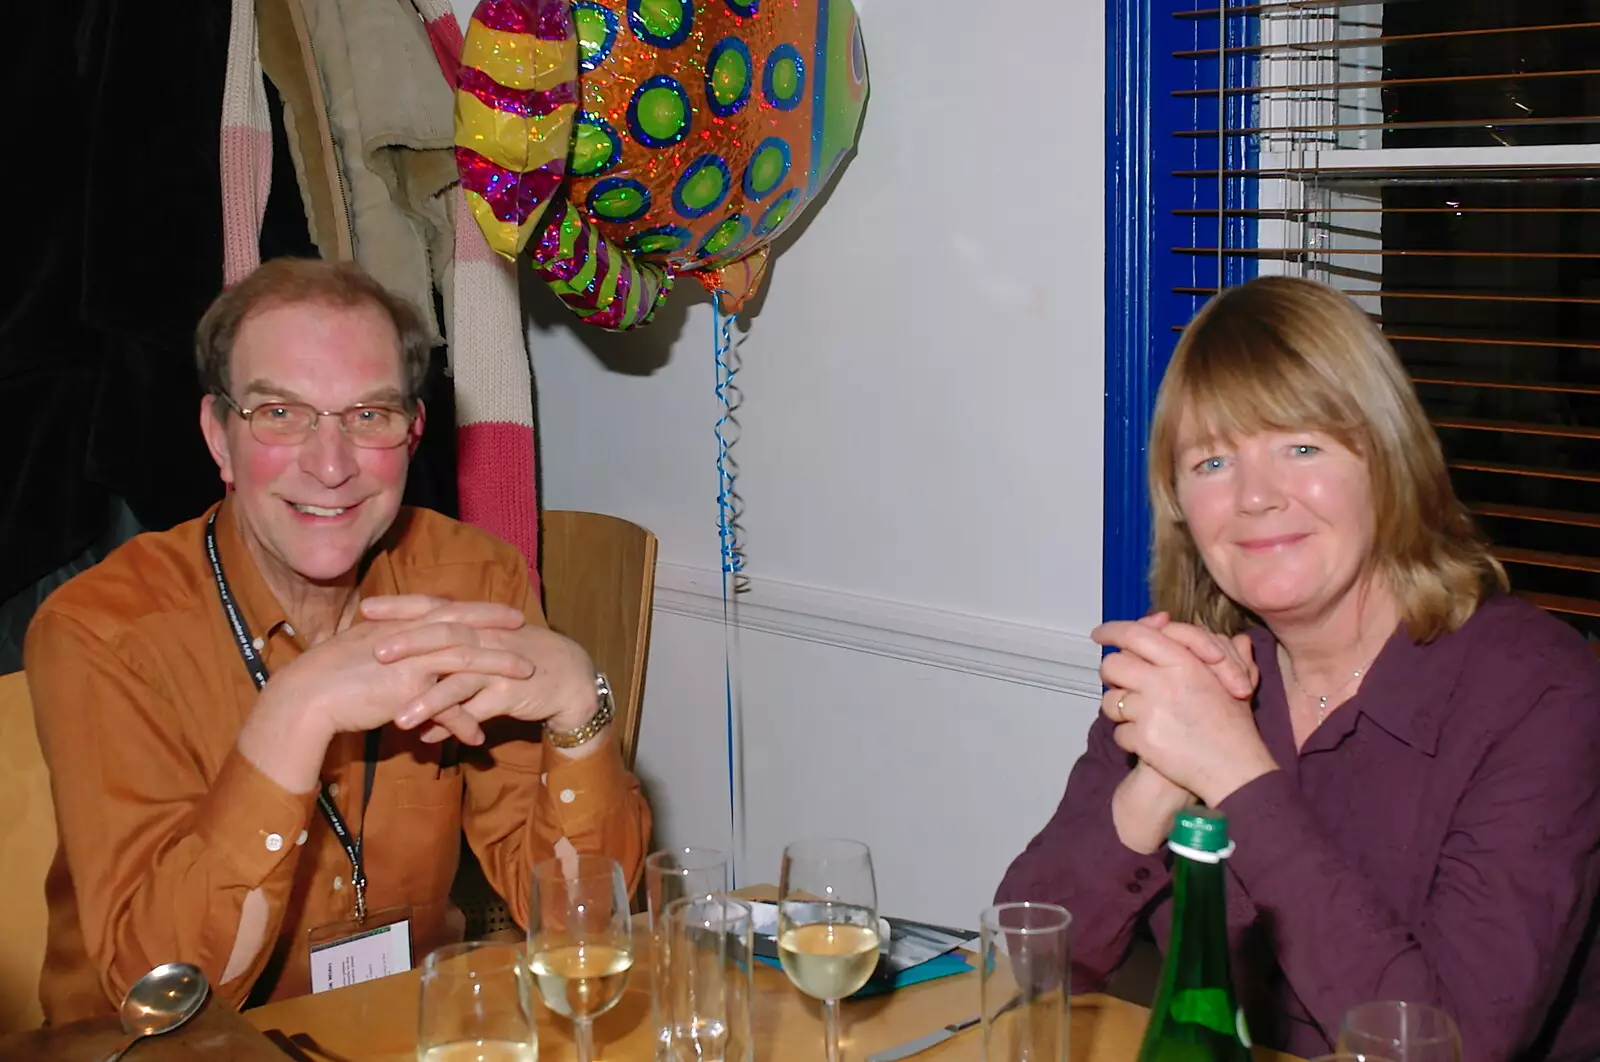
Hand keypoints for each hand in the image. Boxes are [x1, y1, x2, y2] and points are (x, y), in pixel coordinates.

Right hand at [239, 600, 534, 791]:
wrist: (304, 696)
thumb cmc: (328, 675)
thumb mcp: (364, 650)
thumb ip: (391, 647)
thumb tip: (405, 652)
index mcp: (400, 623)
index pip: (447, 609)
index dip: (478, 609)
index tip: (504, 609)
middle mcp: (409, 637)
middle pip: (464, 625)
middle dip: (497, 626)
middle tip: (526, 626)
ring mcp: (410, 660)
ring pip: (466, 659)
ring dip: (499, 668)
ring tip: (527, 676)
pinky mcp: (406, 689)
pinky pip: (446, 706)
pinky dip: (464, 722)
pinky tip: (478, 739)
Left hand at [363, 596, 600, 747]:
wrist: (570, 678)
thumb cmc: (520, 659)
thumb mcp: (485, 646)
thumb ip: (449, 651)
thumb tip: (411, 661)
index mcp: (476, 623)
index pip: (434, 607)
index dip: (401, 607)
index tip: (365, 608)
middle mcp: (486, 639)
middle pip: (444, 636)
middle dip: (409, 644)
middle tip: (375, 653)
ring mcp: (499, 666)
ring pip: (460, 679)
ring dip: (429, 699)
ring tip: (399, 718)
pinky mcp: (511, 692)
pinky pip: (478, 710)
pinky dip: (454, 725)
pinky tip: (430, 737)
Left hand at [1094, 618, 1276, 806]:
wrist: (1236, 769)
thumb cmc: (1233, 724)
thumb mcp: (1227, 675)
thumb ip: (1196, 643)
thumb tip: (1163, 618)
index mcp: (1184, 662)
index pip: (1135, 634)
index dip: (1112, 630)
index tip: (1100, 633)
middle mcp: (1163, 683)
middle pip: (1112, 665)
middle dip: (1113, 674)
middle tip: (1122, 682)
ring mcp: (1151, 712)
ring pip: (1110, 701)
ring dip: (1120, 708)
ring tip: (1140, 715)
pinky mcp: (1143, 740)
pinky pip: (1119, 733)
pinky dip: (1130, 738)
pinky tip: (1148, 740)